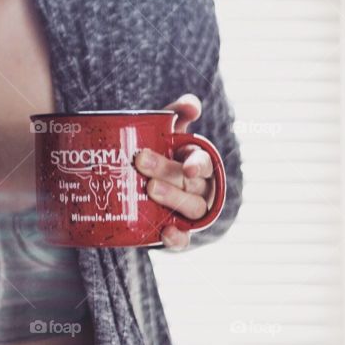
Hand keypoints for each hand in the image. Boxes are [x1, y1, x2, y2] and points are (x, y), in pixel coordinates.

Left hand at [132, 93, 216, 251]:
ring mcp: (191, 211)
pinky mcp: (181, 232)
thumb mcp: (170, 132)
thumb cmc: (164, 155)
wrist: (150, 191)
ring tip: (150, 189)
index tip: (187, 167)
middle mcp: (200, 187)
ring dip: (173, 199)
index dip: (196, 163)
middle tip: (141, 162)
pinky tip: (167, 233)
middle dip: (167, 173)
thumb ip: (178, 113)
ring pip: (191, 208)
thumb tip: (193, 104)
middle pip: (189, 182)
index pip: (203, 161)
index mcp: (197, 162)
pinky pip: (183, 240)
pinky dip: (178, 238)